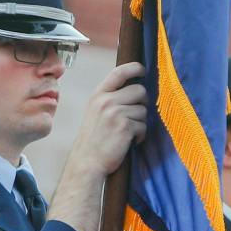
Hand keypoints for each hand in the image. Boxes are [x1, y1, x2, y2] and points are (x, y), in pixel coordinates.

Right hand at [65, 61, 148, 179]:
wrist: (87, 162)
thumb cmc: (93, 139)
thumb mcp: (95, 112)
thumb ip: (109, 98)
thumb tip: (135, 89)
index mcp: (98, 95)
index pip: (119, 72)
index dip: (134, 68)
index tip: (142, 70)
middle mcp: (106, 101)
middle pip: (139, 90)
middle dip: (142, 103)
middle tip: (136, 115)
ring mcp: (116, 113)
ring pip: (143, 110)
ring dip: (140, 122)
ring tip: (129, 132)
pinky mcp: (125, 127)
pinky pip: (143, 126)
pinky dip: (140, 135)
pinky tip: (130, 141)